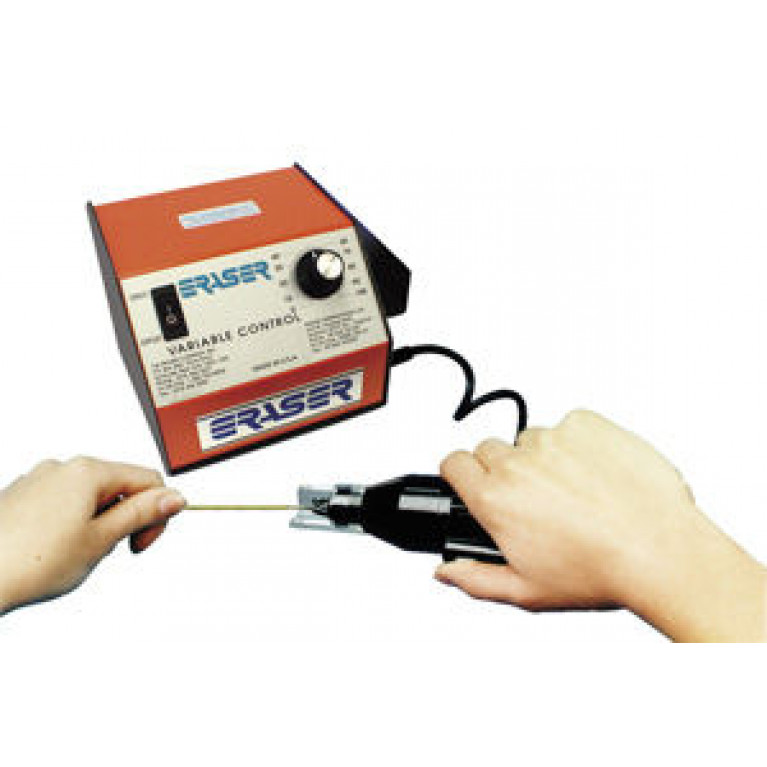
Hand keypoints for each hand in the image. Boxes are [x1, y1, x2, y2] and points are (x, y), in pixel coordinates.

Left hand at [0, 457, 184, 613]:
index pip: (148, 480)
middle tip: (108, 551)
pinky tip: (54, 551)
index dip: (156, 513)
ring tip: (76, 554)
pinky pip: (62, 503)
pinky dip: (70, 524)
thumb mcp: (101, 540)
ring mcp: (38, 480)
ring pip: (90, 497)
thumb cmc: (28, 562)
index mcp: (88, 471)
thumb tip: (174, 497)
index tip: (143, 541)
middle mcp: (62, 468)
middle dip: (123, 519)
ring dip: (97, 523)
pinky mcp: (21, 497)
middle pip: (119, 486)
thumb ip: (142, 514)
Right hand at [435, 410, 765, 641]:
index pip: (453, 462)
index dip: (459, 473)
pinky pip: (569, 426)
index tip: (472, 481)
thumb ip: (475, 579)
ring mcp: (553, 439)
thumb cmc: (599, 573)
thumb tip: (445, 571)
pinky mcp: (586, 424)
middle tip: (532, 499)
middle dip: (501, 469)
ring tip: (574, 491)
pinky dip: (577, 444)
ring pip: (530, 438)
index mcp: (495, 499)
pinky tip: (596, 475)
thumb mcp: (527, 591)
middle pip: (489, 449)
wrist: (661, 551)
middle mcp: (518, 463)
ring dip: (541, 458)